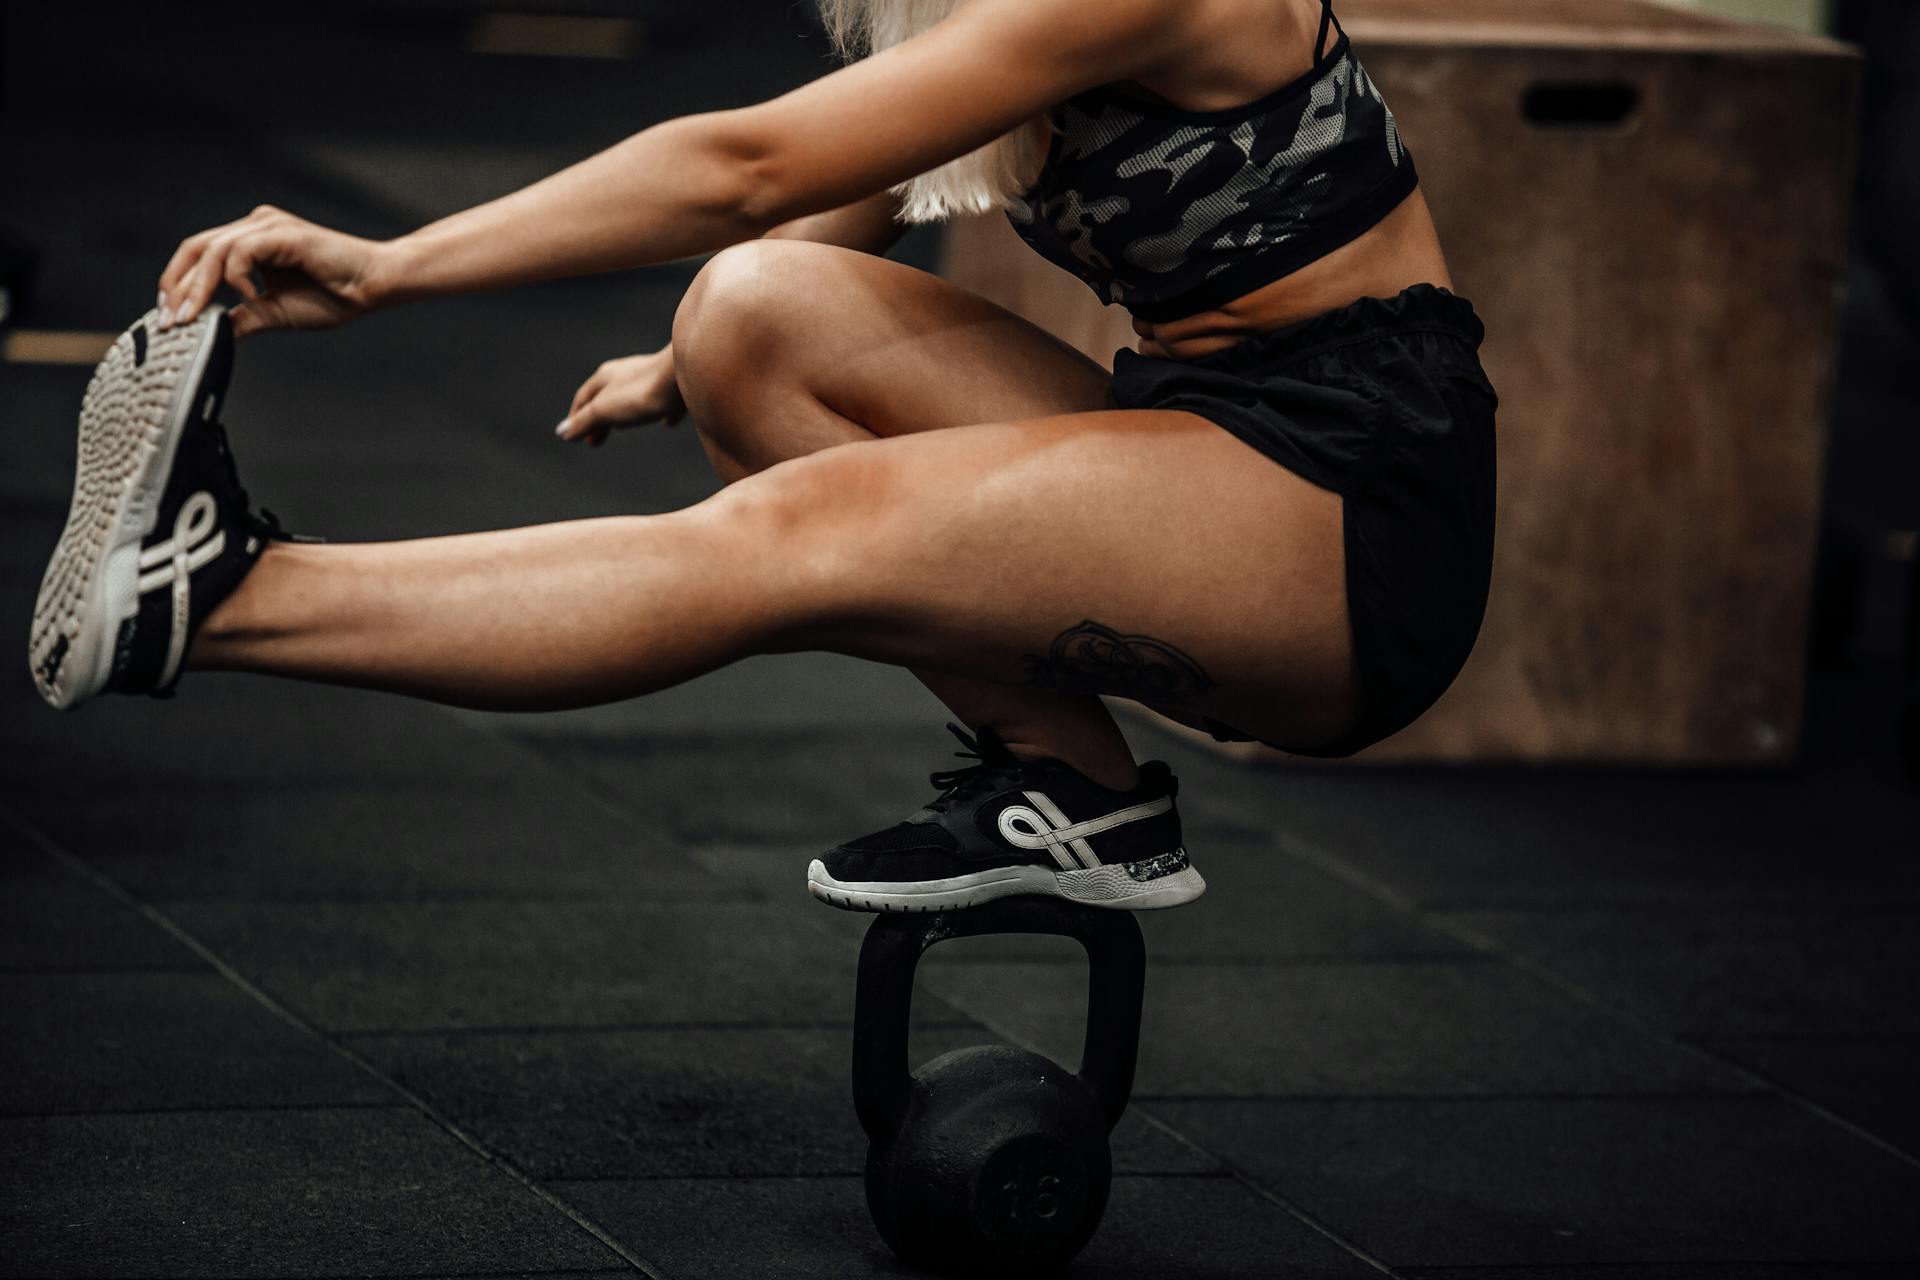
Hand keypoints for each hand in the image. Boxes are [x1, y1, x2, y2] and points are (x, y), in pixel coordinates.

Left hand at [157, 205, 386, 337]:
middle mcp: (255, 227)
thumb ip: (242, 319)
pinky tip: (250, 298)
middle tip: (171, 320)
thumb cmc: (335, 296)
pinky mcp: (282, 233)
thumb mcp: (275, 313)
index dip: (177, 284)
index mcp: (252, 241)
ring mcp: (267, 226)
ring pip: (213, 250)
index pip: (199, 256)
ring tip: (194, 316)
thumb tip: (210, 334)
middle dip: (177, 286)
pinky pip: (241, 252)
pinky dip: (236, 278)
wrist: (373, 286)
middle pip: (196, 248)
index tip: (168, 317)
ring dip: (198, 287)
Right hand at [557, 346, 686, 446]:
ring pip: (633, 397)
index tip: (574, 436)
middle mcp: (628, 373)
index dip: (577, 418)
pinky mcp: (678, 388)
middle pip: (607, 399)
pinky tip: (668, 423)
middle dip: (598, 420)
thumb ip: (585, 421)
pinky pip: (666, 402)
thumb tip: (562, 433)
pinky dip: (660, 413)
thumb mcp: (606, 410)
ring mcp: (654, 379)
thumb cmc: (642, 392)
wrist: (687, 374)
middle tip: (594, 442)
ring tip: (622, 428)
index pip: (584, 398)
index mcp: (606, 377)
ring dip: (623, 414)